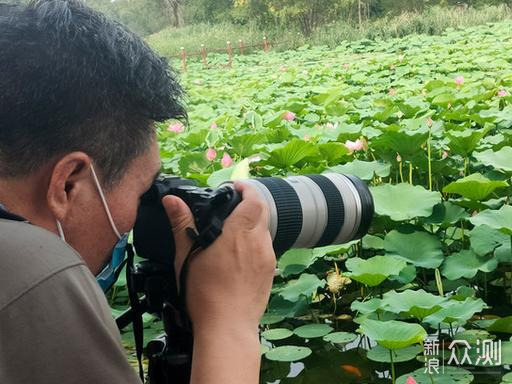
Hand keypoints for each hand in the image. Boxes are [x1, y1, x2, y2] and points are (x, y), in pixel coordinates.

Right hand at [162, 181, 275, 331]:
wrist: (226, 327)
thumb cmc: (204, 293)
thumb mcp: (187, 256)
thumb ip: (181, 225)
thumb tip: (171, 200)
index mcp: (238, 233)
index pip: (254, 199)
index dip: (247, 188)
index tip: (236, 187)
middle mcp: (257, 242)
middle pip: (263, 211)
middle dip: (250, 203)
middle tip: (233, 207)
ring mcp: (267, 258)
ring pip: (265, 230)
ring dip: (253, 224)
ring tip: (234, 232)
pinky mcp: (270, 272)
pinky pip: (266, 248)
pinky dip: (256, 243)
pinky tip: (240, 255)